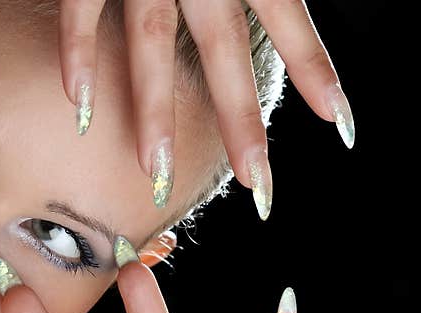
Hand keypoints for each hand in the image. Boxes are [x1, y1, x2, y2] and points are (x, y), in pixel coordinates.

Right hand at [58, 0, 353, 213]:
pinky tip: (78, 103)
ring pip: (152, 43)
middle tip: (260, 186)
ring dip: (153, 110)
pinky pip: (81, 8)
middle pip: (225, 51)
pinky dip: (77, 51)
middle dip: (241, 121)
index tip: (342, 126)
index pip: (288, 16)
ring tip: (155, 170)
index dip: (317, 70)